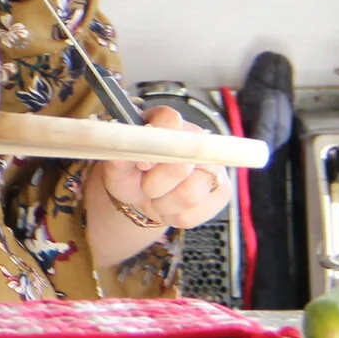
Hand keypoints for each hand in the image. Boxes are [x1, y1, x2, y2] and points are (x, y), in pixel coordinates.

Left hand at [92, 105, 233, 230]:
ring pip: (188, 196)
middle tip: (145, 184)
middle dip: (154, 184)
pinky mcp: (222, 190)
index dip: (154, 146)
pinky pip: (193, 214)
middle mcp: (197, 139)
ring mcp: (214, 165)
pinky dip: (173, 217)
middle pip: (180, 166)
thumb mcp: (115, 163)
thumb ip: (118, 155)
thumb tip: (129, 154)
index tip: (141, 164)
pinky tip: (169, 206)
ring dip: (162, 204)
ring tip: (157, 196)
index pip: (170, 121)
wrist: (143, 193)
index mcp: (168, 121)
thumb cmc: (131, 170)